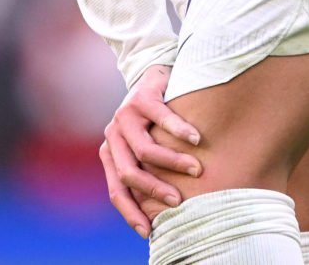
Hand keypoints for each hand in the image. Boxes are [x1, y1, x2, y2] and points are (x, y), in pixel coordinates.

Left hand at [99, 63, 201, 238]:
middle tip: (178, 200)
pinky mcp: (141, 96)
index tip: (149, 231)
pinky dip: (179, 130)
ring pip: (145, 149)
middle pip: (128, 172)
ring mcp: (124, 114)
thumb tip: (165, 211)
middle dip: (154, 189)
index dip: (131, 212)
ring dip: (172, 163)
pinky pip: (160, 117)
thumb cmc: (153, 122)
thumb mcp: (145, 146)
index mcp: (111, 152)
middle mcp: (113, 135)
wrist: (153, 78)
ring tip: (196, 169)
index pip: (116, 189)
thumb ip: (146, 171)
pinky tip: (196, 138)